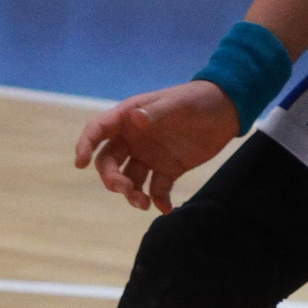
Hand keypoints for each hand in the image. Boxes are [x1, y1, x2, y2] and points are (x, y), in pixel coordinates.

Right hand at [75, 79, 238, 210]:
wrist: (227, 110)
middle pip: (109, 162)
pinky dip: (158, 201)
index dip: (85, 145)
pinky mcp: (168, 169)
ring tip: (145, 204)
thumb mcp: (178, 103)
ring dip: (132, 194)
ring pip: (129, 179)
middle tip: (126, 189)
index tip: (80, 163)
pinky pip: (156, 189)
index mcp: (130, 116)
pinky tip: (166, 208)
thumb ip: (156, 112)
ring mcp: (149, 155)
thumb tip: (136, 119)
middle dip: (111, 179)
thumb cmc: (198, 99)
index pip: (98, 130)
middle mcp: (134, 138)